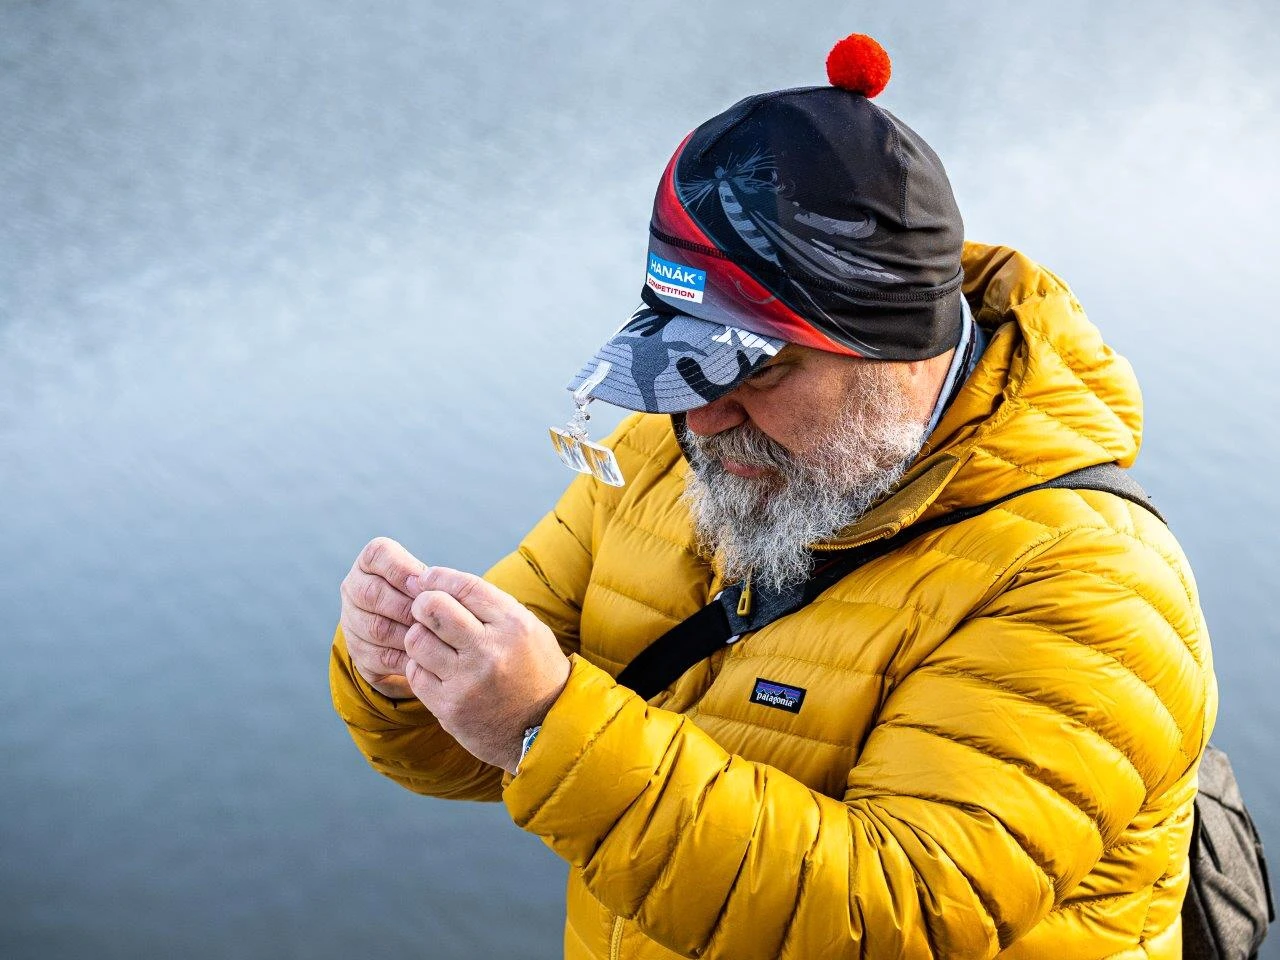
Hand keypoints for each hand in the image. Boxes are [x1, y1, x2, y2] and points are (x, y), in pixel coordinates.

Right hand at [339, 537, 427, 698]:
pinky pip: (380, 657)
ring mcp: (351, 622)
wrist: (411, 633)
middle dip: (406, 606)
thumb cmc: (427, 598)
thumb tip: (434, 589)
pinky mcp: (359, 653)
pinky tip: (427, 657)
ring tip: (434, 637)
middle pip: (371, 594)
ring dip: (409, 634)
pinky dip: (406, 658)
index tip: (424, 583)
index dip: (401, 569)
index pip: (377, 554)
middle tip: (431, 616)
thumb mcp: (428, 582)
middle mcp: (354, 588)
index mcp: (370, 563)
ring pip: (375, 629)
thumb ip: (429, 581)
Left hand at [402, 566, 570, 773]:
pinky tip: (436, 670)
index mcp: (514, 625)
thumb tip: (437, 582)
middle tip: (424, 610)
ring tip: (433, 643)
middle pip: (433, 608)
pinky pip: (415, 674)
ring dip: (419, 637)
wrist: (545, 727)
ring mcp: (468, 681)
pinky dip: (420, 667)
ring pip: (417, 640)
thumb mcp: (526, 629)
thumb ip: (488, 606)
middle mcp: (490, 651)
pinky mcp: (450, 707)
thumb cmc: (533, 670)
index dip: (437, 577)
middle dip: (421, 603)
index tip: (425, 578)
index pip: (464, 586)